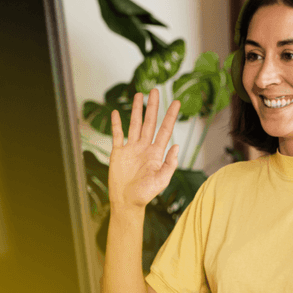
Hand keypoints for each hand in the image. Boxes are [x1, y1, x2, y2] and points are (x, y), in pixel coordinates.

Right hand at [108, 88, 180, 208]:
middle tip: (155, 90)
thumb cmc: (145, 194)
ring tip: (139, 95)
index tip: (176, 102)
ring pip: (134, 124)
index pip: (165, 129)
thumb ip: (169, 163)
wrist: (126, 202)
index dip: (170, 116)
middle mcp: (144, 147)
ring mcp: (131, 148)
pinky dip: (116, 124)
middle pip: (150, 122)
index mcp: (156, 153)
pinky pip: (117, 135)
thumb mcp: (161, 180)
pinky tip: (116, 112)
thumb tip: (176, 145)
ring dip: (136, 110)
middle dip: (153, 106)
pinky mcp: (118, 152)